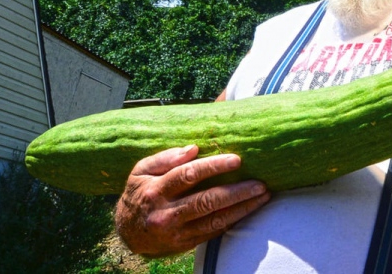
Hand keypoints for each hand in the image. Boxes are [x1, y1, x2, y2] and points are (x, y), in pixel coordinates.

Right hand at [114, 145, 270, 256]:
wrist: (128, 233)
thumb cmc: (140, 193)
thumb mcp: (141, 171)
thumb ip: (166, 158)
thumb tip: (193, 148)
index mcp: (156, 190)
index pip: (188, 175)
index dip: (214, 167)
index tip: (237, 159)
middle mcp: (166, 213)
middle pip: (206, 201)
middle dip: (237, 192)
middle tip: (260, 183)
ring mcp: (177, 231)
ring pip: (215, 220)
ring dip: (242, 208)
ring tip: (263, 196)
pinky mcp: (186, 243)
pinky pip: (214, 231)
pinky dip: (234, 220)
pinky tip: (250, 209)